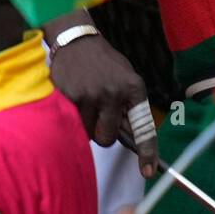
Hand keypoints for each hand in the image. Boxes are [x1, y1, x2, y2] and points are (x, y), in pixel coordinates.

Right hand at [50, 33, 158, 176]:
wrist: (76, 41)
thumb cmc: (105, 64)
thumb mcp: (126, 80)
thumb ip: (128, 107)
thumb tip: (128, 138)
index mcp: (132, 89)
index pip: (142, 127)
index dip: (146, 152)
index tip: (148, 172)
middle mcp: (112, 94)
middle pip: (107, 138)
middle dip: (102, 133)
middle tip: (99, 118)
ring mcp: (87, 95)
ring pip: (87, 132)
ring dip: (86, 125)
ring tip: (84, 104)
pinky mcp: (66, 96)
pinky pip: (71, 121)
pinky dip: (72, 116)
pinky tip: (73, 98)